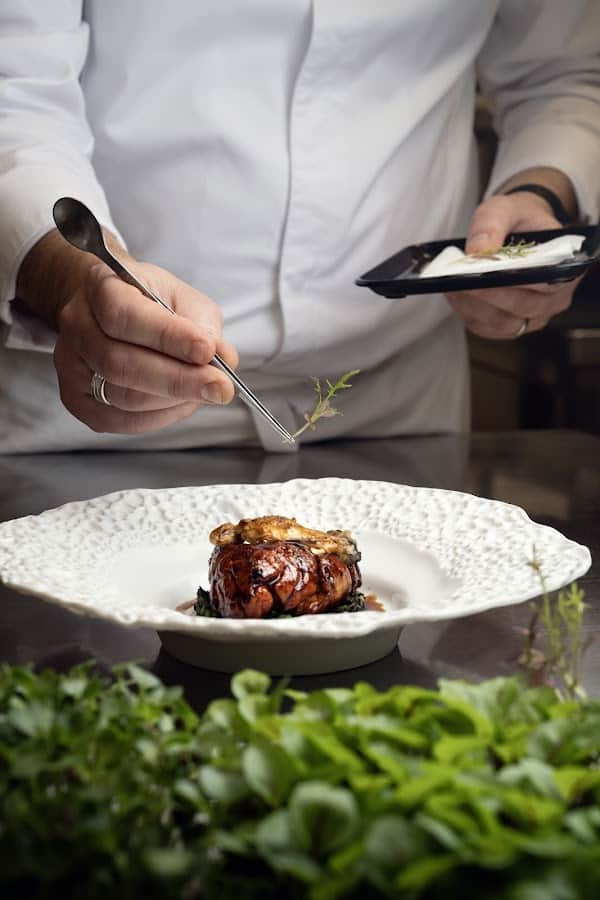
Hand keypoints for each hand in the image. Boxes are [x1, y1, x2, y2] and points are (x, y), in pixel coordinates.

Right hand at [53, 254, 237, 434]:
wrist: (106, 309)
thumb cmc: (147, 300)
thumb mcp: (180, 295)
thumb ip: (202, 324)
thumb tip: (222, 358)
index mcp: (100, 288)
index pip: (127, 317)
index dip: (169, 338)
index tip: (207, 351)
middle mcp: (78, 328)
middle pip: (122, 365)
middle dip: (179, 380)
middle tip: (220, 387)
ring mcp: (72, 368)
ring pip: (123, 398)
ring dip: (174, 400)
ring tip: (205, 391)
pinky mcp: (78, 401)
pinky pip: (123, 421)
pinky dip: (161, 417)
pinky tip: (183, 404)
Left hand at [446, 191, 578, 339]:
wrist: (518, 230)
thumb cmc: (518, 220)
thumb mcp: (506, 208)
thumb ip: (492, 224)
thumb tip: (476, 252)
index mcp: (565, 270)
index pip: (546, 284)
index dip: (515, 282)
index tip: (485, 275)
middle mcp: (554, 300)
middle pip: (522, 307)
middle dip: (489, 295)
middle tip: (459, 281)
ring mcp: (532, 317)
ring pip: (502, 323)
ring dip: (475, 306)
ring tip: (453, 285)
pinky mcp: (508, 326)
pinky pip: (487, 327)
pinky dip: (468, 312)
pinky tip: (455, 294)